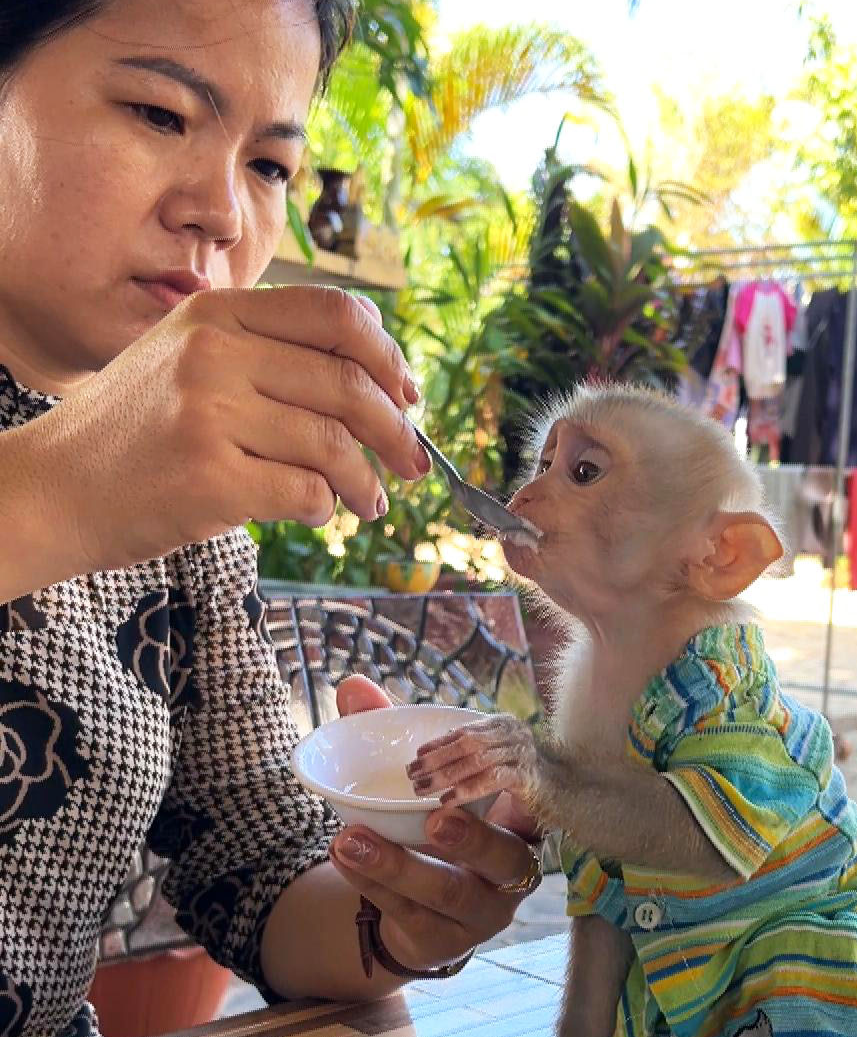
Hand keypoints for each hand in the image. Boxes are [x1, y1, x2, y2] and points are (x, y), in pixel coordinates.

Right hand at [9, 286, 429, 589]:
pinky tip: (318, 514)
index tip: (409, 396)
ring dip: (365, 482)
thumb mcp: (189, 360)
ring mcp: (208, 414)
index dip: (389, 358)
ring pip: (333, 445)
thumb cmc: (137, 434)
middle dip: (398, 432)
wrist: (55, 489)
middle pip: (349, 384)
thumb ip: (268, 355)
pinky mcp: (208, 477)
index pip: (337, 315)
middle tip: (414, 466)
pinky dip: (325, 509)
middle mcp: (214, 353)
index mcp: (218, 314)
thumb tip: (380, 380)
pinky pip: (305, 492)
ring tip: (369, 503)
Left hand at [328, 678, 540, 970]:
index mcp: (519, 824)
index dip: (524, 794)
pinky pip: (409, 914)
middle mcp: (512, 871)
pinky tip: (343, 857)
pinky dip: (372, 884)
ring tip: (347, 839)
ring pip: (449, 892)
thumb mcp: (416, 781)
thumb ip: (390, 730)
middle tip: (436, 816)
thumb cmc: (427, 828)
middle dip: (473, 839)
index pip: (534, 807)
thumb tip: (353, 684)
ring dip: (398, 865)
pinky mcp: (444, 940)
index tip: (500, 775)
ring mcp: (481, 912)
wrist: (413, 910)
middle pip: (505, 858)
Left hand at [407, 713, 542, 809]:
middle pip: (468, 741)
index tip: (416, 756)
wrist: (567, 797)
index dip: (438, 743)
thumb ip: (468, 759)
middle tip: (412, 773)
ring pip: (478, 759)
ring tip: (421, 788)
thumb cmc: (524, 784)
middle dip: (437, 758)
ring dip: (445, 774)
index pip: (464, 731)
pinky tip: (447, 801)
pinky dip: (468, 789)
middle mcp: (515, 734)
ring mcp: (524, 754)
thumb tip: (426, 760)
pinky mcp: (530, 779)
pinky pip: (494, 779)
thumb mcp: (493, 766)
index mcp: (503, 726)